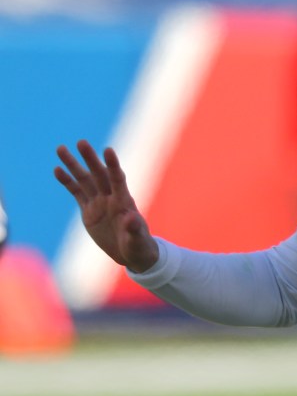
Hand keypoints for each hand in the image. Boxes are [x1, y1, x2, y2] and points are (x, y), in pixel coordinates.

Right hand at [54, 140, 158, 272]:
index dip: (112, 165)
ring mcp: (98, 203)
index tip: (107, 150)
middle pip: (98, 175)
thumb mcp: (137, 240)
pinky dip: (67, 182)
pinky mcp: (88, 210)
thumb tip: (132, 217)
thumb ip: (134, 229)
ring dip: (73, 165)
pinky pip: (76, 193)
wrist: (130, 252)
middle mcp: (110, 198)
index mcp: (124, 202)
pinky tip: (58, 169)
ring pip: (84, 180)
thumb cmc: (138, 246)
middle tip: (81, 142)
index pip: (117, 179)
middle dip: (90, 159)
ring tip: (61, 148)